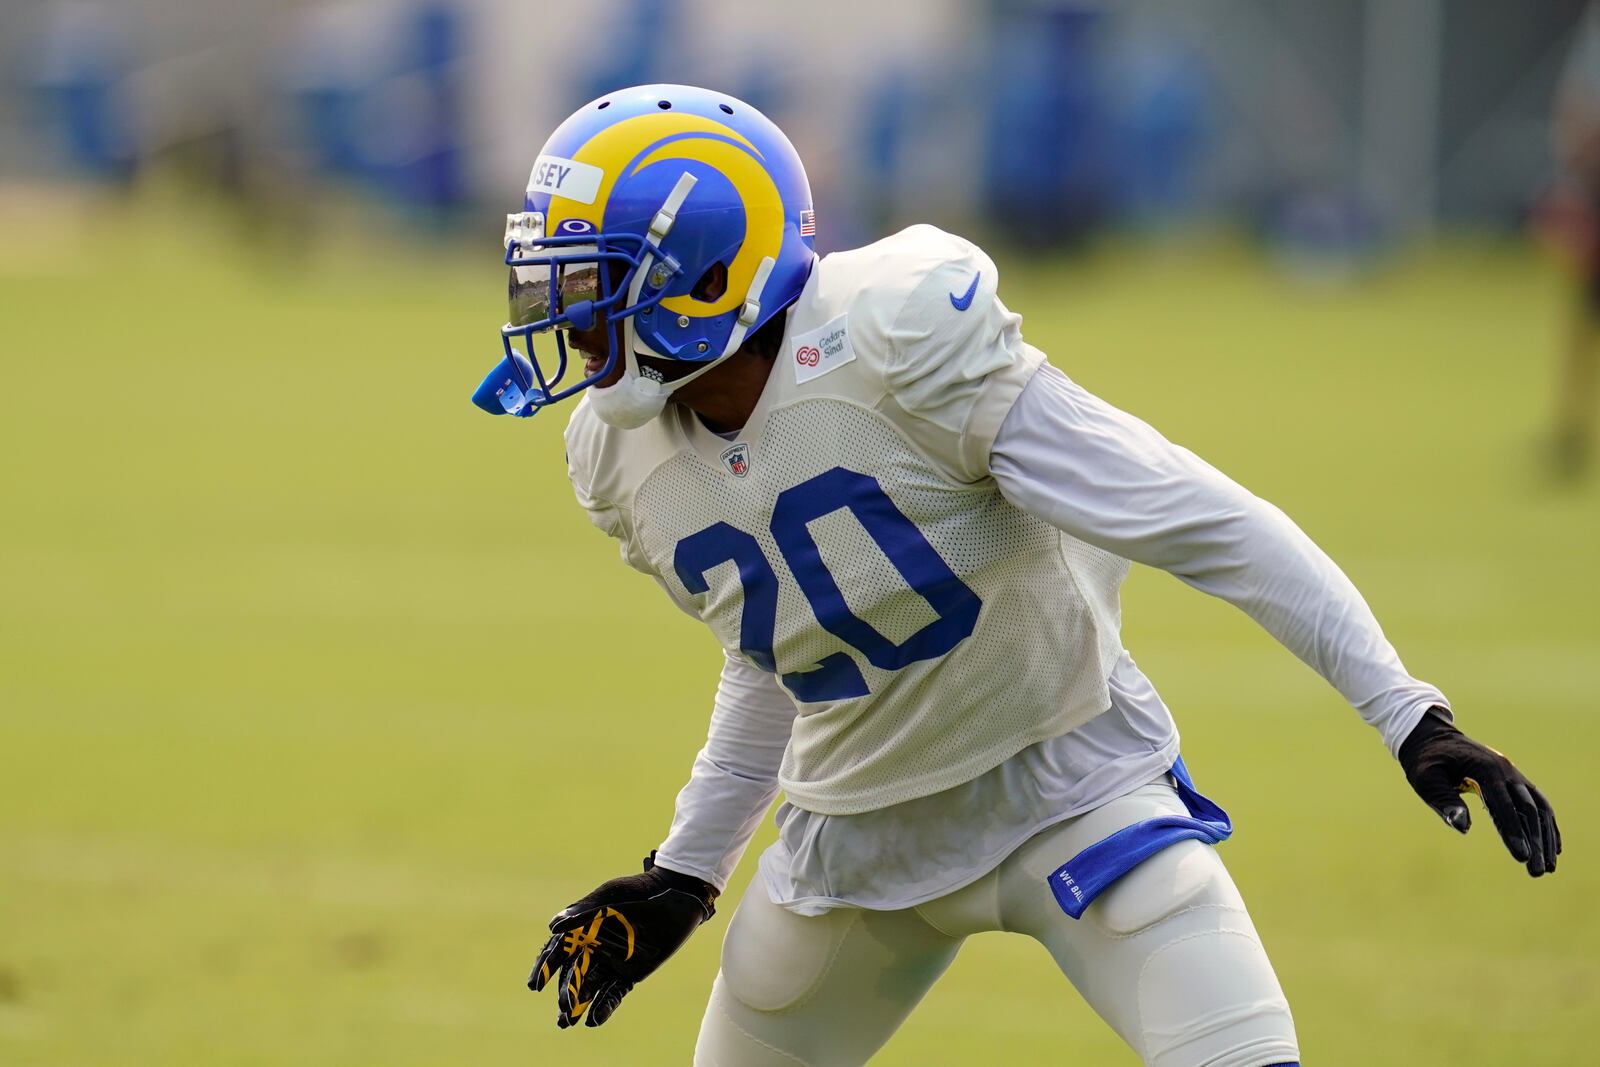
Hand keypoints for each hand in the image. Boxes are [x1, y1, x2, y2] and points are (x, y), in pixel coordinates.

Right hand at [528, 853, 717, 1027]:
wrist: (673, 895)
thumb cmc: (637, 890)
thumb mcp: (609, 896)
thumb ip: (582, 912)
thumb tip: (552, 927)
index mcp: (583, 929)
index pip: (559, 951)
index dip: (546, 968)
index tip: (535, 984)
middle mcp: (593, 949)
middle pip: (573, 974)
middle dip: (564, 991)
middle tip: (562, 1007)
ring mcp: (611, 963)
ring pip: (589, 988)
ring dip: (578, 1004)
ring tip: (567, 1021)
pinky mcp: (629, 975)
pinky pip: (613, 994)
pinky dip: (603, 1007)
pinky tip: (592, 1020)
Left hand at [1399, 708, 1560, 876]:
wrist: (1431, 736)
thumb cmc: (1425, 760)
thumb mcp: (1426, 779)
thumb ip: (1445, 801)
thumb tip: (1463, 827)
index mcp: (1484, 768)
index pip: (1504, 804)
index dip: (1514, 831)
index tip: (1522, 857)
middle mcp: (1505, 770)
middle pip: (1527, 809)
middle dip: (1534, 842)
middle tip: (1537, 872)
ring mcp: (1512, 774)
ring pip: (1538, 808)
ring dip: (1545, 838)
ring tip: (1548, 868)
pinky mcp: (1514, 779)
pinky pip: (1537, 803)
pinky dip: (1546, 825)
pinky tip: (1552, 847)